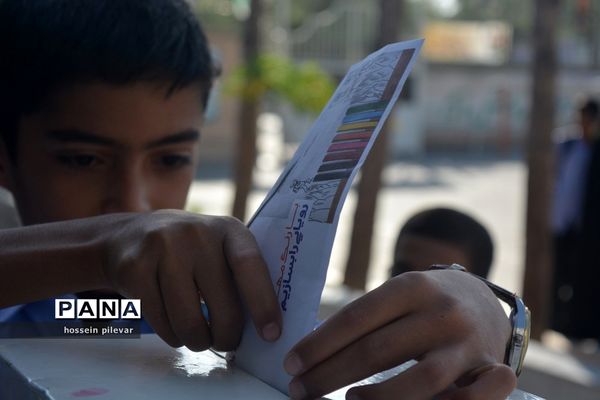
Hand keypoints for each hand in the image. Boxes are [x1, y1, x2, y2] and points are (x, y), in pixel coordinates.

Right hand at [100, 210, 281, 350]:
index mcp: (227, 229)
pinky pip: (160, 323)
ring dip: (197, 341)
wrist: (128, 236)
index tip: (271, 334)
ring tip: (198, 336)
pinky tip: (174, 327)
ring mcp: (162, 248)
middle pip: (221, 305)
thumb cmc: (188, 250)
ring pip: (188, 322)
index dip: (263, 302)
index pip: (250, 265)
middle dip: (227, 336)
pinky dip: (171, 337)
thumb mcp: (218, 246)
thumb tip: (266, 326)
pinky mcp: (134, 269)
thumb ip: (241, 274)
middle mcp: (196, 234)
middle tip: (226, 342)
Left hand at [284, 270, 515, 399]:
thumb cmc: (425, 302)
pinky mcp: (493, 368)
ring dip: (379, 398)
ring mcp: (467, 343)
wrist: (482, 299)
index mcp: (411, 287)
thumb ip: (367, 320)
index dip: (319, 345)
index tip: (291, 365)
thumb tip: (313, 353)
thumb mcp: (399, 295)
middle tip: (300, 390)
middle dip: (331, 374)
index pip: (356, 318)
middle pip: (378, 350)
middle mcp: (440, 312)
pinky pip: (477, 397)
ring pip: (422, 381)